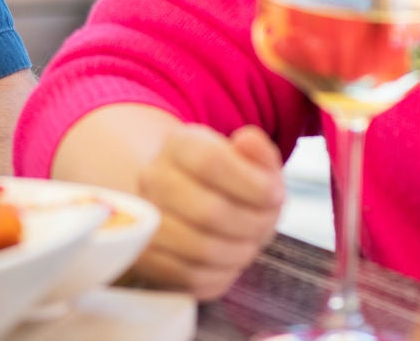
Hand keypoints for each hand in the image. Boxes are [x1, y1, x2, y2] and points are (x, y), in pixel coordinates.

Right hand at [130, 124, 286, 300]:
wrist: (187, 204)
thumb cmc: (228, 183)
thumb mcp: (250, 160)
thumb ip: (258, 152)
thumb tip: (249, 142)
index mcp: (179, 145)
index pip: (211, 162)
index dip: (252, 185)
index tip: (276, 196)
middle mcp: (153, 179)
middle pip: (208, 211)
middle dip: (251, 225)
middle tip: (265, 226)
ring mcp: (144, 220)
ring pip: (199, 248)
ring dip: (239, 252)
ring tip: (249, 244)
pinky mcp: (146, 259)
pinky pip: (190, 277)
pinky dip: (222, 275)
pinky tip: (231, 262)